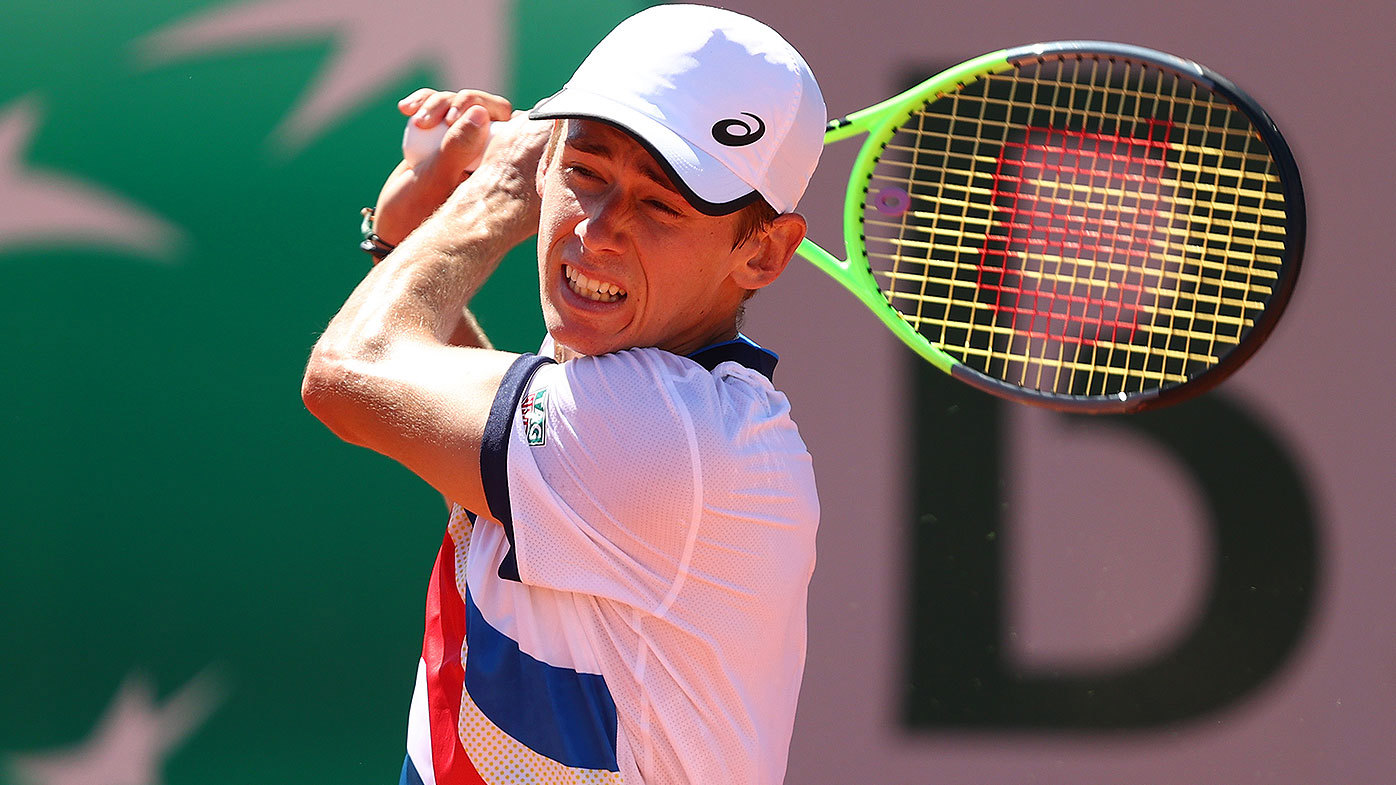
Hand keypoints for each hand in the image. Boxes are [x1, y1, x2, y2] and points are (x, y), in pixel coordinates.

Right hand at [372, 89, 513, 245]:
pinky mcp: (445, 137)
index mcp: (500, 167)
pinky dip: (423, 102)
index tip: (455, 119)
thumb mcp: (438, 179)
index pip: (510, 122)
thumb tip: (481, 112)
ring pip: (459, 105)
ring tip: (417, 122)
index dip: (487, 108)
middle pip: (483, 107)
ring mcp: (466, 144)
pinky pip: (440, 108)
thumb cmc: (419, 211)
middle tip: (441, 119)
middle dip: (458, 103)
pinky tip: (406, 109)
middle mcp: (488, 153)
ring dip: (437, 103)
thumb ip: (458, 148)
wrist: (393, 225)